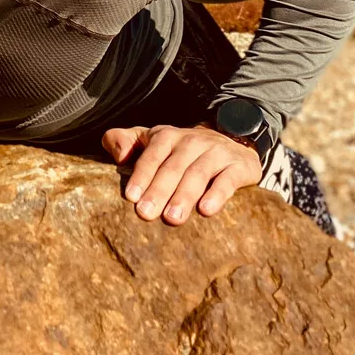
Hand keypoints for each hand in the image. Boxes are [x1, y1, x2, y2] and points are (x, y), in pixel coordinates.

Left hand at [101, 123, 261, 224]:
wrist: (233, 142)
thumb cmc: (182, 151)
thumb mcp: (152, 140)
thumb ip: (125, 141)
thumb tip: (116, 155)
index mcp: (167, 137)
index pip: (152, 155)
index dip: (142, 175)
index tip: (131, 196)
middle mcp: (192, 141)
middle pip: (173, 167)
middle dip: (159, 190)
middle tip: (146, 213)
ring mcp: (217, 153)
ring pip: (198, 173)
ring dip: (184, 195)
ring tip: (173, 217)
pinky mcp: (238, 166)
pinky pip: (227, 180)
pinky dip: (217, 194)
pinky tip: (206, 210)